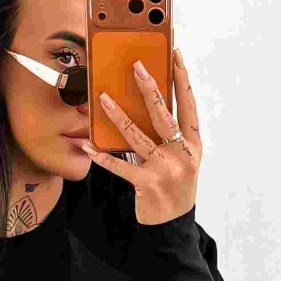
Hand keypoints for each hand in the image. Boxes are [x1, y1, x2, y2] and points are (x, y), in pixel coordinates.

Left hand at [81, 45, 201, 225]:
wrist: (172, 225)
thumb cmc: (174, 185)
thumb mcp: (181, 158)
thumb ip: (170, 134)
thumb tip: (149, 101)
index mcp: (193, 145)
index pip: (189, 106)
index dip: (183, 80)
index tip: (175, 56)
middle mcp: (182, 155)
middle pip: (163, 115)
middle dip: (149, 88)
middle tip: (136, 66)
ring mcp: (165, 170)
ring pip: (138, 136)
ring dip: (118, 115)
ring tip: (102, 97)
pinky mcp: (147, 184)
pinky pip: (120, 166)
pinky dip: (102, 156)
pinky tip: (88, 145)